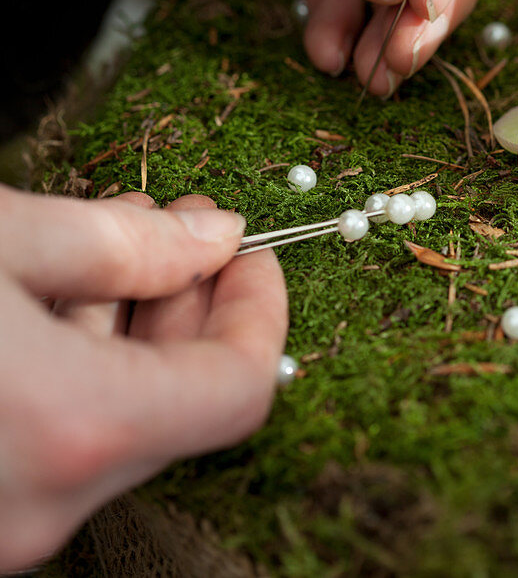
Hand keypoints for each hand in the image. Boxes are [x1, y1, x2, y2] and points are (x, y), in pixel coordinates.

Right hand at [0, 187, 286, 571]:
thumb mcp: (0, 241)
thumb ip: (121, 244)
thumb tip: (213, 238)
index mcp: (73, 428)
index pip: (238, 388)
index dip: (258, 308)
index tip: (249, 251)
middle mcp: (44, 504)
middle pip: (179, 403)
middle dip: (189, 301)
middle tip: (172, 225)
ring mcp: (4, 526)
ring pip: (115, 423)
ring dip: (127, 328)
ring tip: (102, 243)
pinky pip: (58, 446)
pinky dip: (74, 371)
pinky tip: (51, 303)